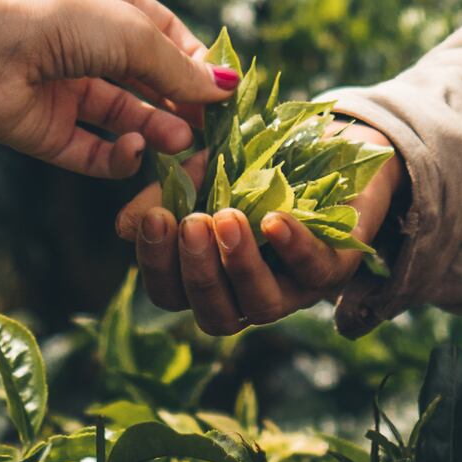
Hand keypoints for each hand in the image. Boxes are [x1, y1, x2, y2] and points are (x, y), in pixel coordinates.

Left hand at [0, 0, 237, 176]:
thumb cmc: (55, 21)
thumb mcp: (130, 34)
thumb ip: (179, 67)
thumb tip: (227, 88)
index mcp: (105, 0)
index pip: (165, 34)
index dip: (196, 64)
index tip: (224, 94)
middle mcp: (86, 43)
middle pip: (149, 81)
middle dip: (181, 105)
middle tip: (211, 132)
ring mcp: (66, 88)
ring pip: (126, 118)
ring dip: (157, 132)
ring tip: (183, 146)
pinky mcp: (48, 132)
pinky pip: (94, 151)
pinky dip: (118, 157)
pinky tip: (133, 151)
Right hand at [115, 131, 400, 331]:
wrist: (331, 145)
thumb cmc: (257, 168)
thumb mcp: (204, 174)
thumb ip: (167, 196)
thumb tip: (122, 228)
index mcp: (213, 277)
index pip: (173, 294)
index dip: (157, 265)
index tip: (153, 218)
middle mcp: (251, 295)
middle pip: (216, 315)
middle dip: (199, 271)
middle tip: (191, 222)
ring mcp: (296, 288)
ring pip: (262, 306)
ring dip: (239, 265)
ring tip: (227, 217)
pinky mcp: (339, 267)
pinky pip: (316, 270)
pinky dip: (293, 247)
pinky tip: (273, 219)